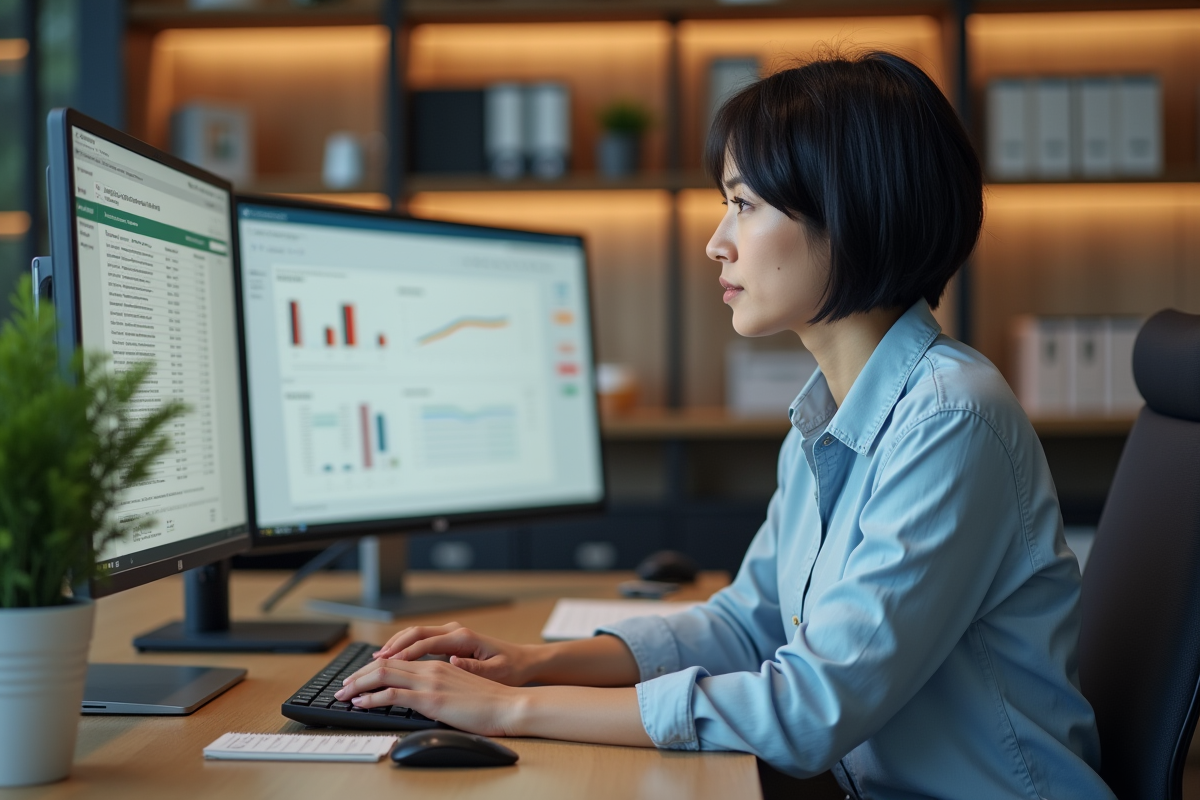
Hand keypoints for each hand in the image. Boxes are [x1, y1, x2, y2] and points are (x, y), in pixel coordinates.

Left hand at [334, 657, 522, 736]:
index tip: (360, 678)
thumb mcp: (462, 687)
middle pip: (386, 664)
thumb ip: (442, 685)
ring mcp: (430, 682)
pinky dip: (371, 697)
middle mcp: (431, 668)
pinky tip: (360, 703)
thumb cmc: (491, 702)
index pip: (398, 660)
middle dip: (360, 674)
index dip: (375, 668)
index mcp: (439, 664)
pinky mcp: (431, 699)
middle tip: (344, 686)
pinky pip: (392, 694)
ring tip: (344, 693)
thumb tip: (424, 692)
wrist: (509, 706)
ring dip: (359, 684)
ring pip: (384, 674)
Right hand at [373, 622, 536, 686]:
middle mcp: (455, 631)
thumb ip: (473, 667)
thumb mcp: (496, 672)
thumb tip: (452, 661)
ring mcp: (451, 634)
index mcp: (463, 637)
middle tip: (370, 662)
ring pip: (415, 634)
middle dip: (391, 647)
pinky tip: (392, 659)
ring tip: (374, 661)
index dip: (403, 654)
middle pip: (415, 633)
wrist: (523, 661)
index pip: (425, 643)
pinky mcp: (450, 641)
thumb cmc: (511, 668)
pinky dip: (404, 648)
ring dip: (395, 645)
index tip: (383, 664)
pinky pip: (421, 641)